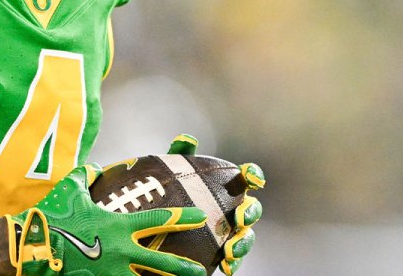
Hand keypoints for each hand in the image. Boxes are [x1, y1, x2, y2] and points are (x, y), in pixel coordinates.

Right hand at [7, 164, 207, 275]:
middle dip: (184, 267)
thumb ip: (86, 175)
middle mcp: (121, 251)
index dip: (183, 219)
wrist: (31, 247)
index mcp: (119, 226)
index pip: (160, 221)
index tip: (201, 217)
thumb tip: (95, 167)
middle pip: (162, 262)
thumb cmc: (51, 216)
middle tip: (202, 270)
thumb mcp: (71, 189)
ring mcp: (111, 272)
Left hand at [166, 135, 264, 275]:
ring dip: (243, 242)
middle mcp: (232, 210)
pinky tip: (226, 267)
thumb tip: (186, 139)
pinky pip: (233, 261)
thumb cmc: (164, 195)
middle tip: (239, 216)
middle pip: (251, 209)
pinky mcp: (220, 255)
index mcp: (225, 187)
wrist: (150, 230)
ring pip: (245, 237)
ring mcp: (228, 233)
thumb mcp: (167, 173)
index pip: (246, 178)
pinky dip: (233, 264)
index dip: (253, 175)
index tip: (250, 177)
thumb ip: (178, 155)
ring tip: (231, 248)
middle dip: (250, 212)